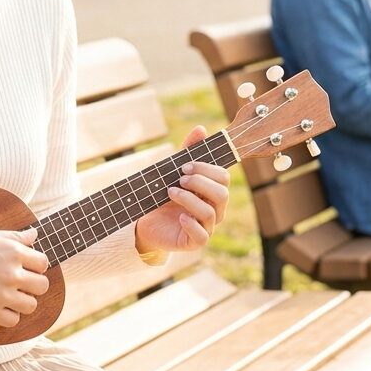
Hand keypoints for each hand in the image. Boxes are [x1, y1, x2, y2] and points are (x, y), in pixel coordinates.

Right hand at [0, 228, 48, 327]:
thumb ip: (14, 236)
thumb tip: (34, 235)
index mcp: (12, 251)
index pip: (43, 262)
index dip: (36, 265)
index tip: (26, 267)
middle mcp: (11, 273)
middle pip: (42, 286)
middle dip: (34, 284)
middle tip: (20, 283)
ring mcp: (2, 294)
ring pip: (31, 305)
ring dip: (23, 301)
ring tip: (9, 296)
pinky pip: (13, 320)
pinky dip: (8, 315)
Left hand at [134, 126, 230, 254]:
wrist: (147, 221)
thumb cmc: (165, 194)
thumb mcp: (174, 171)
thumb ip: (188, 151)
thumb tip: (201, 129)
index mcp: (213, 191)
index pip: (223, 177)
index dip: (206, 169)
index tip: (184, 165)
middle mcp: (215, 209)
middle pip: (222, 194)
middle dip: (200, 183)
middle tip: (180, 178)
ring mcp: (207, 227)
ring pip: (210, 212)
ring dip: (189, 199)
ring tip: (170, 192)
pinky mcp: (195, 241)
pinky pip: (202, 236)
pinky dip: (191, 224)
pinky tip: (178, 216)